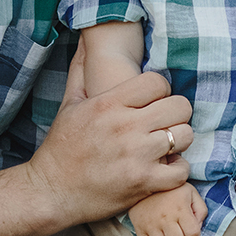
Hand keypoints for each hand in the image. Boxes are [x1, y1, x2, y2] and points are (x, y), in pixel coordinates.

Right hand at [26, 70, 194, 225]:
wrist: (50, 192)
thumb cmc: (61, 148)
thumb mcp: (69, 104)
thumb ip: (82, 72)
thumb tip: (86, 43)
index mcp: (108, 103)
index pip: (158, 82)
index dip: (160, 90)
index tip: (153, 102)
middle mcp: (125, 126)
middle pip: (179, 106)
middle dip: (175, 113)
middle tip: (164, 123)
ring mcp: (137, 156)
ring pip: (185, 136)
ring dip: (179, 141)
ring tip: (166, 145)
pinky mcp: (143, 183)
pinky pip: (182, 169)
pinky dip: (177, 170)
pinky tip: (164, 168)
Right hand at [130, 183, 207, 235]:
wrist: (145, 181)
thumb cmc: (172, 190)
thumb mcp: (191, 193)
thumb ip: (201, 210)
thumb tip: (198, 228)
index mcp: (180, 208)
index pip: (193, 234)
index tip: (192, 235)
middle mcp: (165, 218)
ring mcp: (151, 225)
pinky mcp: (140, 229)